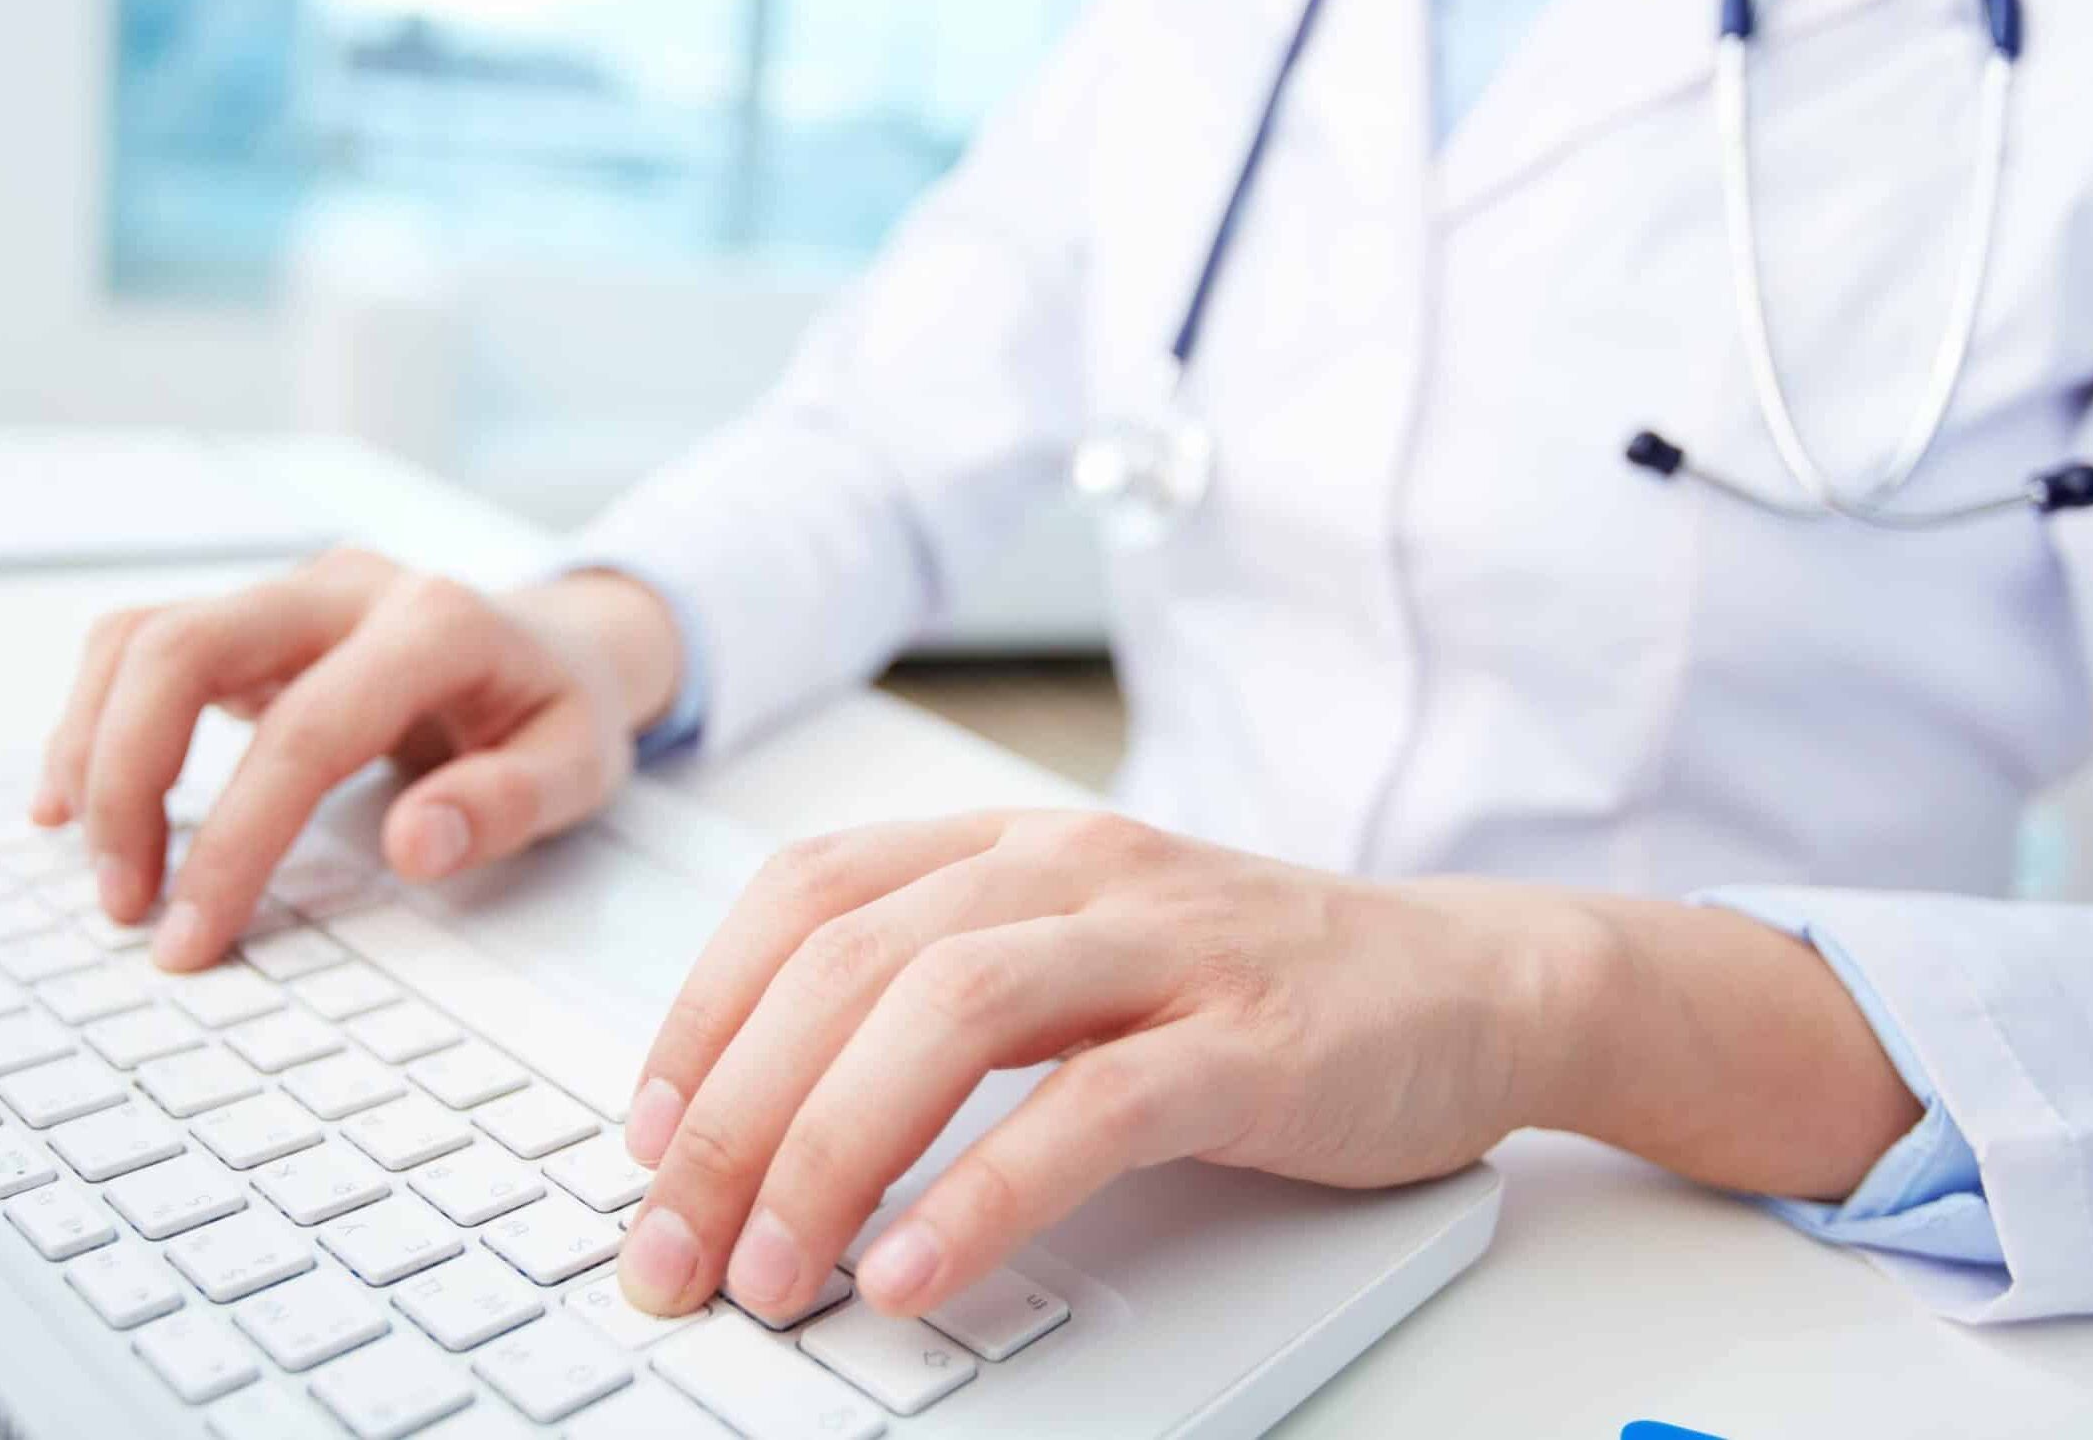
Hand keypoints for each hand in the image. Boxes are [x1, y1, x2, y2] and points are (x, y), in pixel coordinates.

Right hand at [33, 548, 685, 969]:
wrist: (559, 643)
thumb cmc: (560, 713)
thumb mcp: (579, 767)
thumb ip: (506, 805)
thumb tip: (414, 846)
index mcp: (436, 623)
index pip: (304, 732)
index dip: (236, 839)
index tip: (191, 936)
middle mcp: (347, 588)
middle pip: (184, 649)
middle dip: (128, 782)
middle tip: (125, 906)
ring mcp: (289, 594)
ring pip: (142, 638)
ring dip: (93, 753)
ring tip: (103, 872)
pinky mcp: (251, 619)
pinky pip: (139, 647)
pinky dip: (92, 721)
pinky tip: (77, 806)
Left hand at [611, 810, 1603, 1320]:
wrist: (1474, 979)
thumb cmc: (1253, 983)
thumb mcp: (1079, 951)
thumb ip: (945, 1000)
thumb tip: (770, 1121)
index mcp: (1014, 843)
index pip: (808, 891)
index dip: (702, 1009)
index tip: (644, 1133)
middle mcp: (1073, 869)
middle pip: (850, 962)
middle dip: (733, 1116)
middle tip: (671, 1248)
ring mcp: (1165, 945)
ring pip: (949, 1012)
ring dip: (829, 1150)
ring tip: (771, 1274)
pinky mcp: (1250, 1040)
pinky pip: (1092, 1108)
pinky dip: (986, 1193)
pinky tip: (914, 1271)